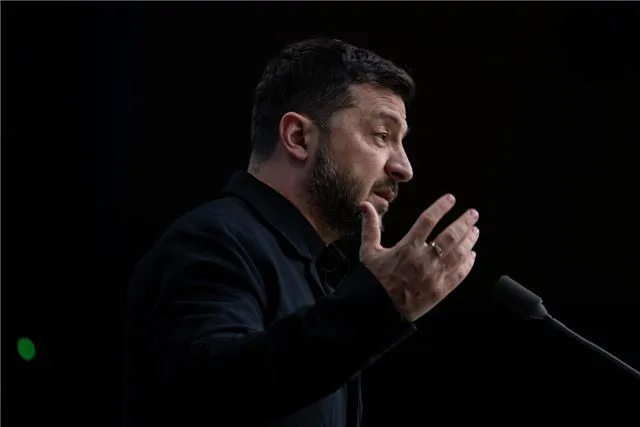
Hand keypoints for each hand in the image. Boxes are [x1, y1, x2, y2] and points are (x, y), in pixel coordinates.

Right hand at [359, 194, 478, 321]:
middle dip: (464, 222)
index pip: (428, 220)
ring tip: (475, 231)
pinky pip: (459, 274)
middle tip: (473, 214)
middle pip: (450, 235)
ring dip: (469, 240)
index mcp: (407, 248)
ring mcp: (434, 276)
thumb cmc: (373, 280)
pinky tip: (472, 255)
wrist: (379, 310)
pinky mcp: (440, 291)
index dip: (441, 207)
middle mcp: (423, 260)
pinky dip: (468, 263)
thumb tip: (365, 205)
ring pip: (459, 253)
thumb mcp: (368, 251)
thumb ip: (370, 227)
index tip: (450, 199)